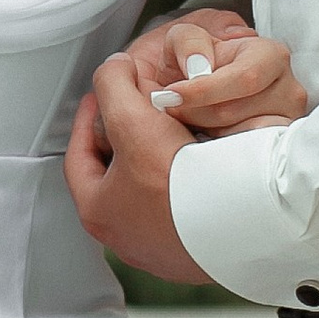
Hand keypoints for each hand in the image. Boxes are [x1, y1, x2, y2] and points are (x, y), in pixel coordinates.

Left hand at [65, 52, 217, 285]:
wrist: (240, 221)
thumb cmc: (181, 184)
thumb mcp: (132, 118)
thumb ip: (112, 85)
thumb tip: (113, 71)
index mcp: (98, 213)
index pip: (78, 155)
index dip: (87, 117)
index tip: (98, 98)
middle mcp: (125, 237)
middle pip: (114, 173)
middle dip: (124, 138)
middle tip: (135, 113)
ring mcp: (160, 246)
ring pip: (148, 190)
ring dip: (157, 160)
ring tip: (171, 132)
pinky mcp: (193, 247)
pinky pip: (181, 205)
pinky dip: (185, 181)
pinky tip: (200, 163)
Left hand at [119, 9, 308, 140]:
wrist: (203, 94)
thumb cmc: (198, 65)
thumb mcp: (184, 39)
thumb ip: (189, 42)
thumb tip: (199, 66)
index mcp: (271, 55)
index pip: (243, 78)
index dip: (203, 90)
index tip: (170, 96)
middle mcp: (288, 90)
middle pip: (234, 111)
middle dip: (195, 112)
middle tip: (172, 108)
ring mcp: (286, 124)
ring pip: (236, 137)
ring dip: (204, 130)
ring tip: (194, 118)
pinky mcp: (278, 150)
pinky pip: (244, 158)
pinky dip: (219, 148)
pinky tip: (209, 135)